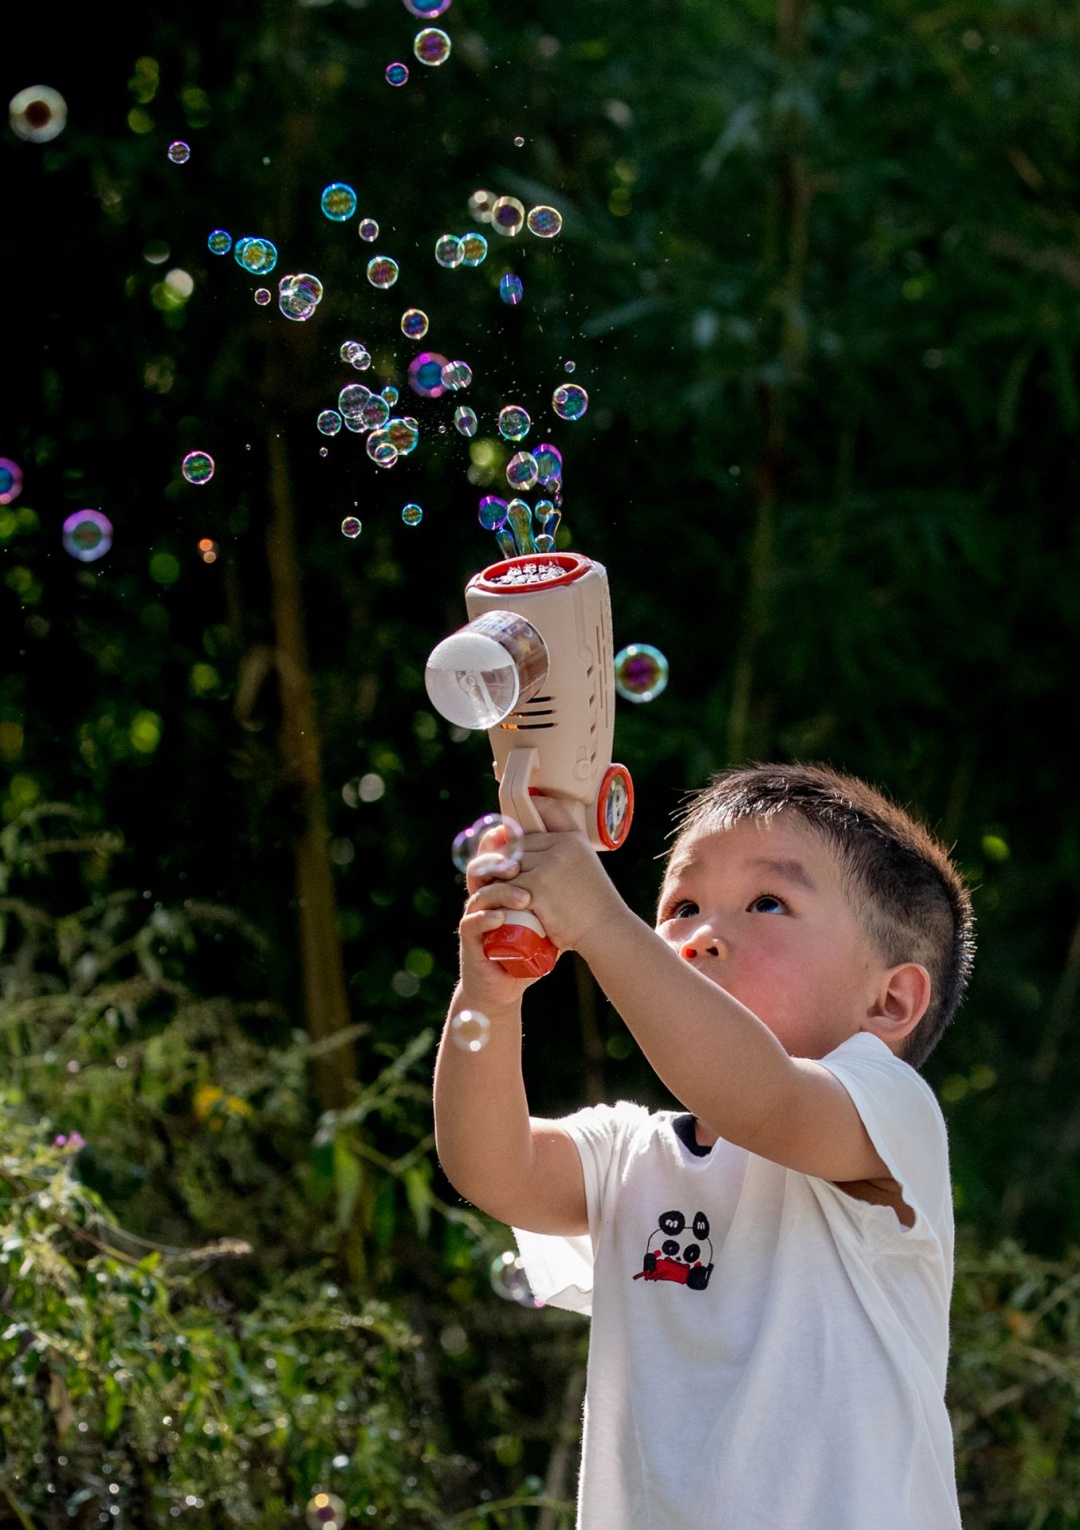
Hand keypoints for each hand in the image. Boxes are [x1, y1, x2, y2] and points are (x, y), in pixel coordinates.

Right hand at [457, 831, 539, 1011]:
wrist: (506, 983)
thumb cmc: (528, 948)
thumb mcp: (545, 917)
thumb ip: (555, 894)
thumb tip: (584, 865)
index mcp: (498, 887)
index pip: (495, 856)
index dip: (503, 843)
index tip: (522, 836)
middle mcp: (483, 897)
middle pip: (483, 868)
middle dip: (502, 862)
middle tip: (522, 864)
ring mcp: (474, 917)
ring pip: (479, 894)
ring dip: (501, 892)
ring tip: (524, 898)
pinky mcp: (470, 940)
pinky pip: (472, 922)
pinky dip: (486, 918)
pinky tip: (500, 918)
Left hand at [510, 795, 626, 952]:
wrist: (604, 929)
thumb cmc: (593, 904)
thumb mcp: (584, 866)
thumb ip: (561, 852)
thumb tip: (525, 845)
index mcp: (574, 838)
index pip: (546, 810)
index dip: (531, 808)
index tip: (514, 822)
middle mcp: (562, 846)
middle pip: (517, 842)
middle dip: (504, 858)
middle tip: (499, 875)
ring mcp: (549, 865)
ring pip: (506, 863)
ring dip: (497, 878)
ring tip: (498, 890)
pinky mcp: (537, 887)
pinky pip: (504, 884)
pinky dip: (498, 895)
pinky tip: (499, 903)